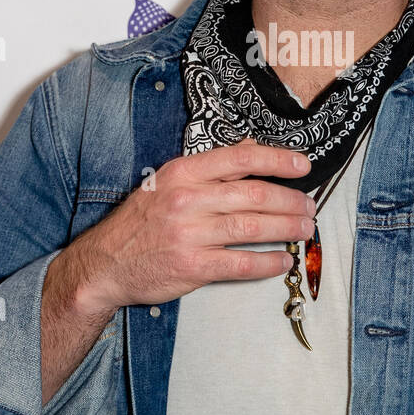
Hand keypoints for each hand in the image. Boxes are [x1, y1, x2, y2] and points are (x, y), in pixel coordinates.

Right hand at [58, 138, 314, 313]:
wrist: (104, 264)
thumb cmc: (140, 222)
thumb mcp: (168, 182)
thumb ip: (212, 167)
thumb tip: (252, 148)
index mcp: (182, 173)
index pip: (240, 159)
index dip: (277, 160)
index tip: (303, 165)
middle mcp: (187, 200)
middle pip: (255, 195)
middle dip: (290, 200)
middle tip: (308, 206)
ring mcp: (189, 234)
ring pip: (253, 228)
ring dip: (286, 228)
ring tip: (304, 229)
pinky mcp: (192, 267)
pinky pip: (241, 264)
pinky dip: (268, 262)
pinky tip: (283, 260)